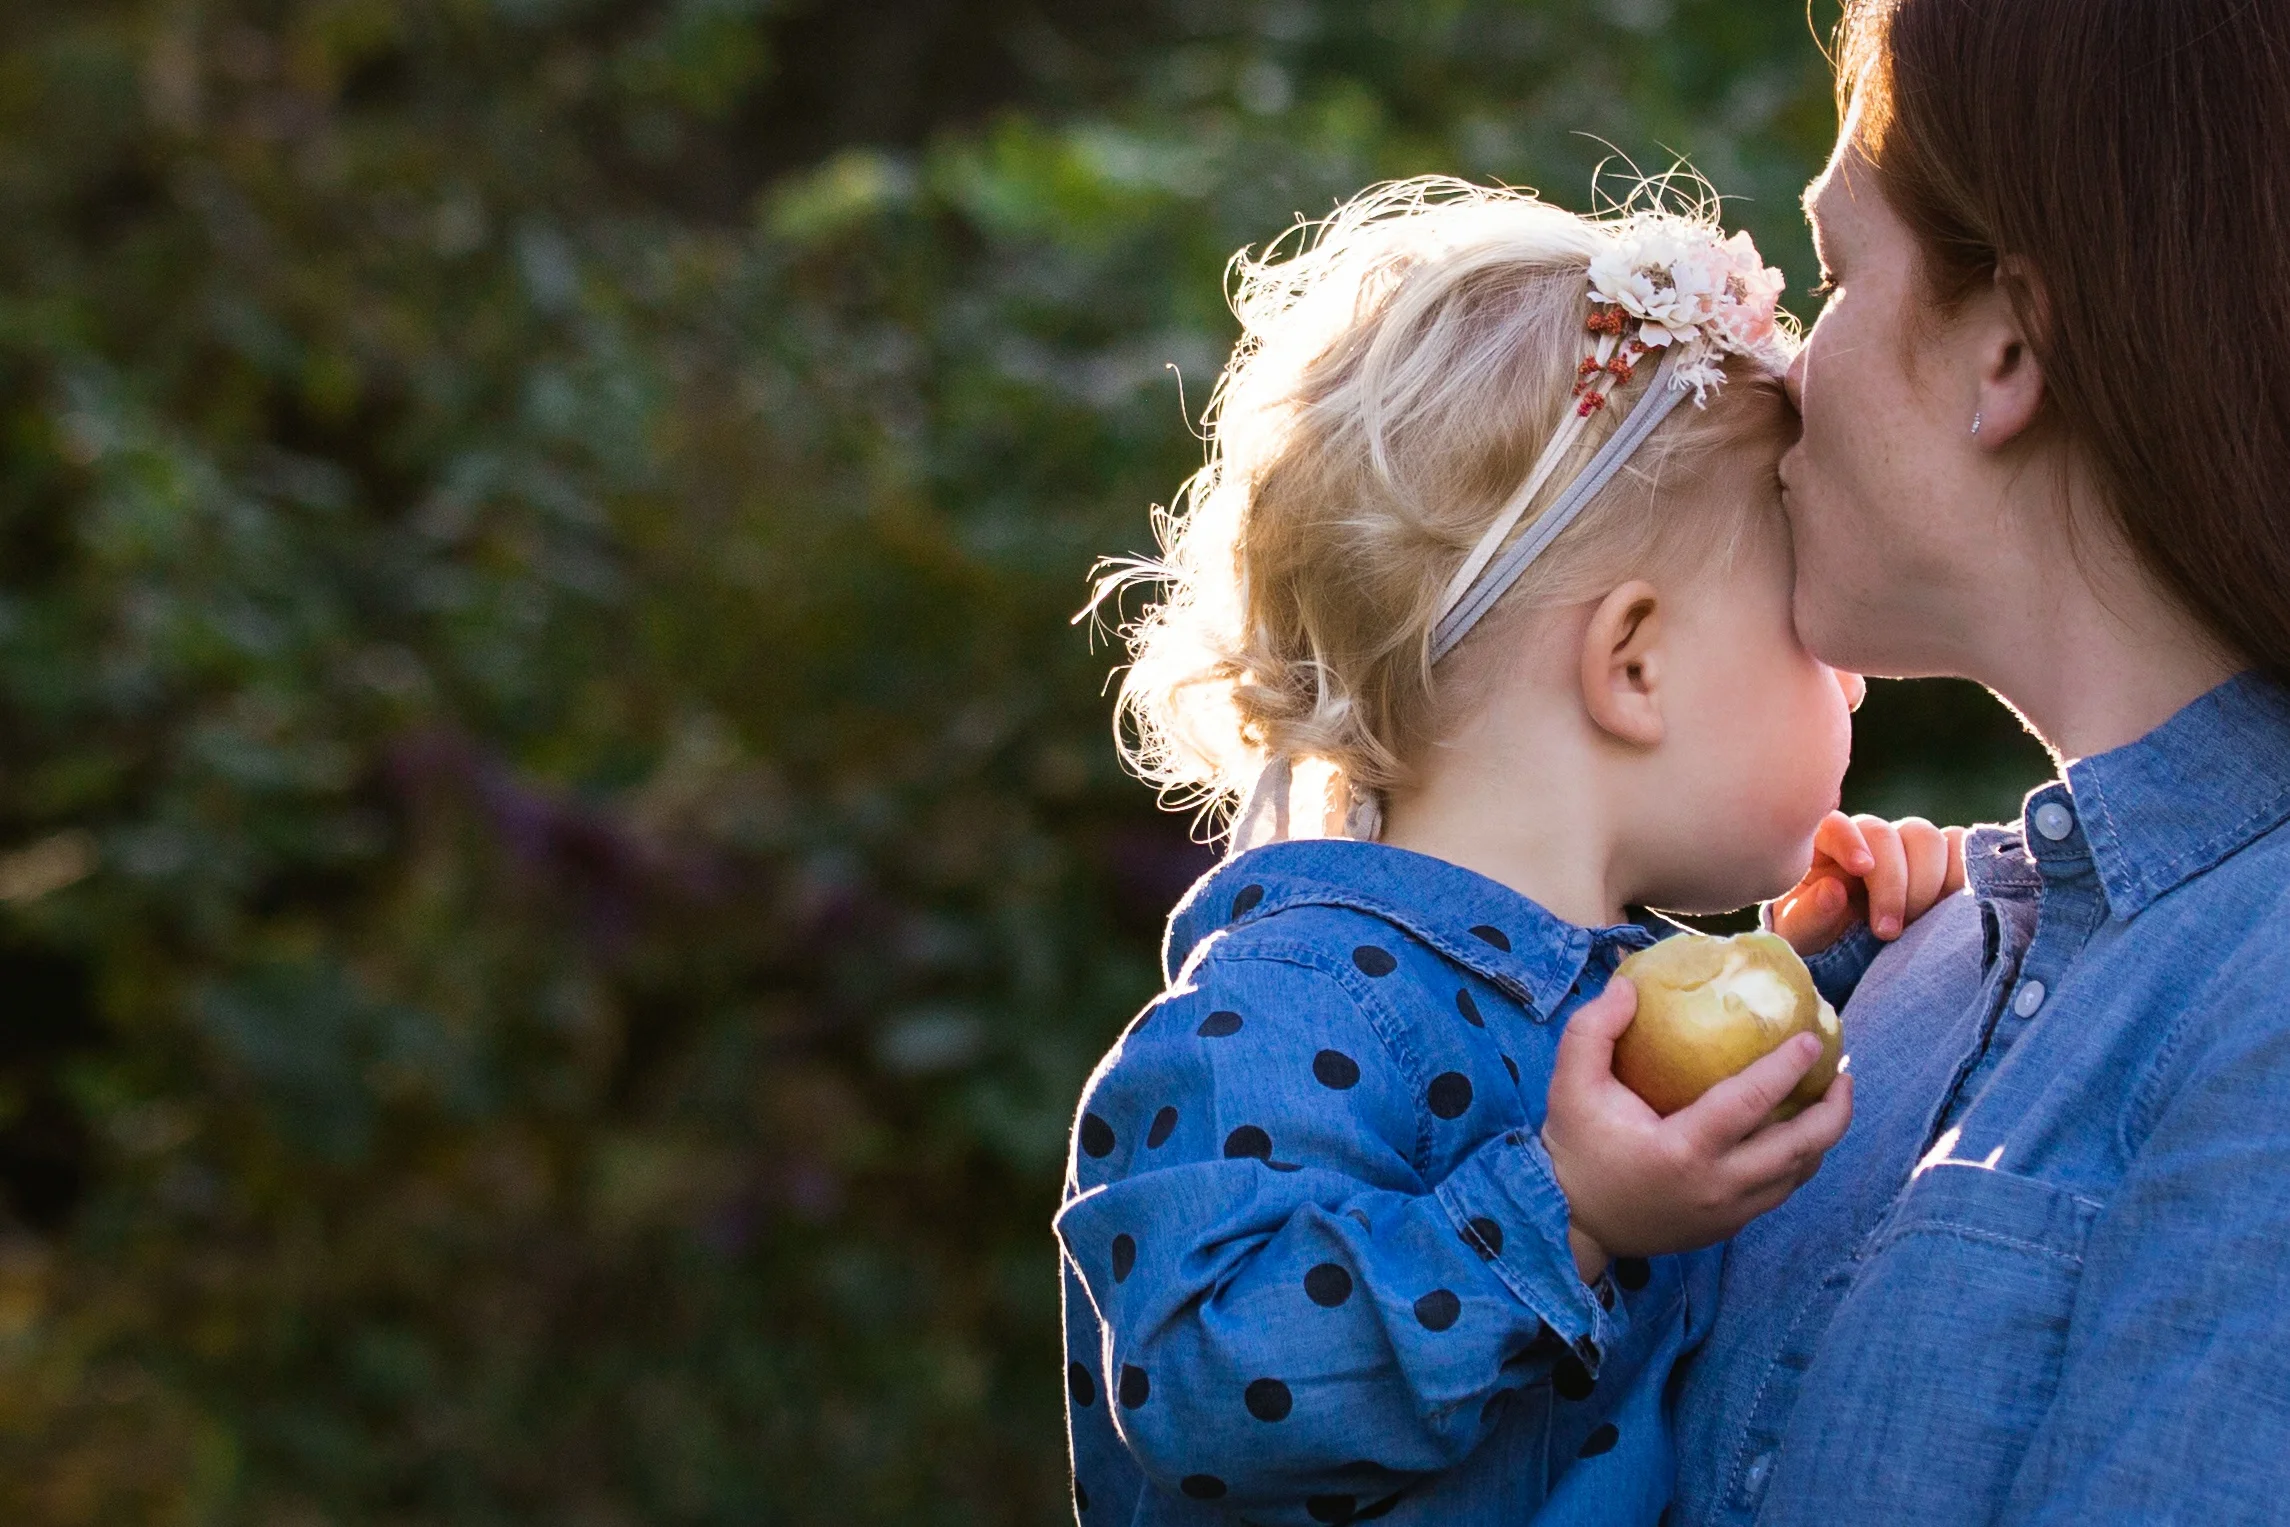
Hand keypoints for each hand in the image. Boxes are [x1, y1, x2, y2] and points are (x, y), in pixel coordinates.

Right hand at [1541, 979, 1852, 1272]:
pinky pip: (1779, 1191)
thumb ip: (1594, 1030)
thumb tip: (1629, 986)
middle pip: (1799, 1148)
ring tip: (1831, 1098)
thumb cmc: (1575, 1148)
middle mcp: (1717, 1186)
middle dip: (1834, 1110)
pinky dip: (1798, 1160)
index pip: (1750, 1104)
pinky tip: (1797, 1133)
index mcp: (1683, 1150)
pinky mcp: (1727, 1227)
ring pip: (1798, 1175)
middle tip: (1842, 1071)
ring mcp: (1727, 1213)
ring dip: (1823, 1136)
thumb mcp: (1569, 1083)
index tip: (1812, 1039)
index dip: (1786, 1069)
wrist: (1570, 1223)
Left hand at [1770, 811, 1966, 952]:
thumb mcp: (1803, 937)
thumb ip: (1809, 916)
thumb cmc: (1820, 940)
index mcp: (1825, 849)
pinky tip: (1950, 907)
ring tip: (1916, 924)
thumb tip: (1832, 890)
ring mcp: (1908, 847)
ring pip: (1927, 838)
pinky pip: (1961, 848)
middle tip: (1889, 931)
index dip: (1850, 841)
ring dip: (1927, 881)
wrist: (1856, 961)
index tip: (1862, 869)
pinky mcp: (1944, 859)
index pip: (1835, 824)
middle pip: (1887, 834)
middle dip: (1892, 882)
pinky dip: (1961, 874)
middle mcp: (1868, 841)